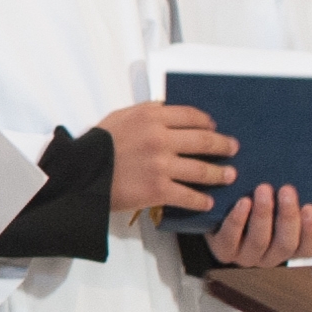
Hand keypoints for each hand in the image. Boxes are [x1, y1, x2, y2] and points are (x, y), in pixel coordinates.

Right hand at [103, 101, 239, 218]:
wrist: (78, 175)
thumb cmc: (95, 146)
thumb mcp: (120, 117)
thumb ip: (146, 112)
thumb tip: (168, 109)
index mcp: (151, 117)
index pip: (191, 116)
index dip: (208, 122)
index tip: (214, 127)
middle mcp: (160, 139)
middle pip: (204, 141)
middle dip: (224, 145)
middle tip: (233, 149)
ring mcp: (161, 165)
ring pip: (202, 170)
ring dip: (220, 174)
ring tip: (229, 176)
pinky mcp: (158, 190)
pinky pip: (188, 196)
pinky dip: (201, 200)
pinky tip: (208, 202)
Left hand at [206, 183, 311, 269]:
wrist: (219, 217)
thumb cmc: (257, 205)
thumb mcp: (278, 203)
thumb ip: (290, 197)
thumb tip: (305, 170)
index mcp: (290, 249)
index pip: (309, 248)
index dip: (311, 230)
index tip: (309, 207)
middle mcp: (271, 257)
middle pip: (285, 244)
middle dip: (287, 216)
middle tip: (287, 190)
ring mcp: (247, 257)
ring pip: (259, 241)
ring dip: (263, 214)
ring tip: (263, 189)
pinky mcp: (224, 251)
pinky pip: (230, 238)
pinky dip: (238, 220)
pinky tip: (243, 202)